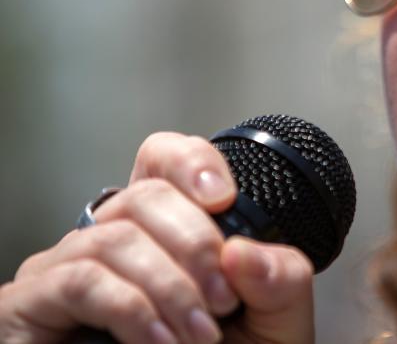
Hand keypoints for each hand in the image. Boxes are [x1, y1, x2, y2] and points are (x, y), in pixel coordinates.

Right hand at [0, 132, 314, 343]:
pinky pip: (80, 280)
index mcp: (164, 229)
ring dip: (169, 286)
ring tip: (200, 334)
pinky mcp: (30, 303)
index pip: (163, 159)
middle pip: (145, 195)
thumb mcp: (273, 320)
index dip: (191, 162)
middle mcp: (111, 237)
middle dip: (195, 244)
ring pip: (116, 236)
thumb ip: (278, 279)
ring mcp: (66, 266)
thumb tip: (243, 250)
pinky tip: (159, 340)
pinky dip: (130, 309)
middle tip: (225, 300)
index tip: (225, 199)